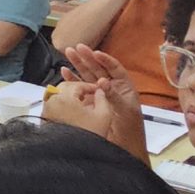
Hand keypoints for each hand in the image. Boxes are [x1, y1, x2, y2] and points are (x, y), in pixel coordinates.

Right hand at [45, 42, 146, 156]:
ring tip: (68, 52)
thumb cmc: (130, 128)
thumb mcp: (125, 110)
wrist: (124, 146)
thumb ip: (114, 95)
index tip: (95, 52)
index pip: (114, 68)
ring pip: (87, 76)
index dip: (105, 59)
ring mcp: (98, 94)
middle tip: (77, 47)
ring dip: (77, 65)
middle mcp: (110, 88)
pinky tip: (64, 71)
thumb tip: (102, 81)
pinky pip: (80, 88)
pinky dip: (72, 80)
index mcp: (123, 87)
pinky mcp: (89, 102)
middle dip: (87, 58)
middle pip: (98, 69)